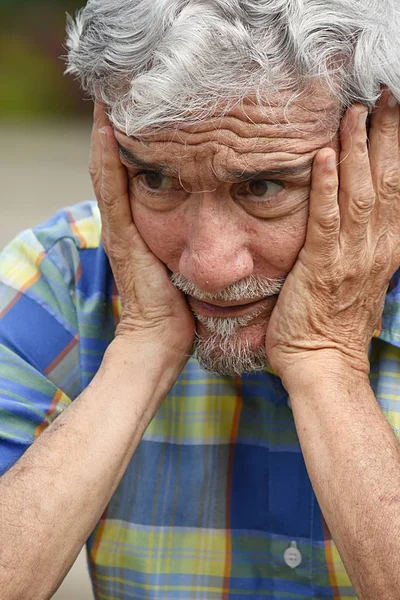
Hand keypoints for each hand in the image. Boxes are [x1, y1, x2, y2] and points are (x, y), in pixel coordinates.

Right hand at [89, 103, 194, 358]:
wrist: (162, 339)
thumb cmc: (181, 306)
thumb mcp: (188, 265)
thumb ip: (197, 243)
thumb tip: (222, 230)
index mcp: (145, 227)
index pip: (136, 175)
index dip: (138, 143)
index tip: (147, 110)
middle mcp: (129, 223)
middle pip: (117, 166)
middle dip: (121, 130)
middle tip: (124, 93)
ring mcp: (121, 229)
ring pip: (109, 171)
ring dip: (108, 134)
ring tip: (111, 97)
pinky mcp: (122, 238)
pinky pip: (113, 192)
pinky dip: (107, 160)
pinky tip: (108, 129)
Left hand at [266, 89, 399, 381]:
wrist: (322, 363)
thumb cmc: (333, 323)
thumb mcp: (360, 279)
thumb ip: (364, 246)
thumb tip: (366, 219)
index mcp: (385, 250)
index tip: (398, 116)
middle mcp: (375, 248)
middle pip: (389, 182)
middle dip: (388, 137)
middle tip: (387, 96)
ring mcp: (350, 257)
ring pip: (361, 194)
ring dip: (358, 151)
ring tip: (355, 113)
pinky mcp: (320, 267)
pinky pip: (325, 221)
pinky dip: (325, 188)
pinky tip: (321, 157)